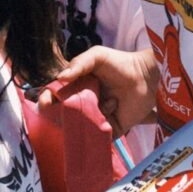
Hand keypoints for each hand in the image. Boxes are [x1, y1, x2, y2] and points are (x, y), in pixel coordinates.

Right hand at [41, 43, 159, 134]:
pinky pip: (99, 135)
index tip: (45, 102)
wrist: (147, 76)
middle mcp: (83, 106)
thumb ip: (79, 64)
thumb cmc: (121, 63)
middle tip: (74, 106)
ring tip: (110, 100)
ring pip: (81, 126)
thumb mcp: (97, 56)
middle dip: (63, 115)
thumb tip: (60, 78)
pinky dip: (104, 122)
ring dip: (92, 113)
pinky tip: (114, 106)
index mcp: (75, 89)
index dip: (46, 101)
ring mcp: (96, 119)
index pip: (54, 98)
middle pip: (63, 117)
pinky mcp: (110, 130)